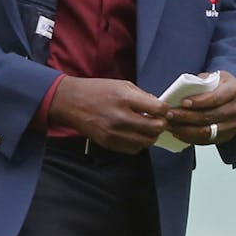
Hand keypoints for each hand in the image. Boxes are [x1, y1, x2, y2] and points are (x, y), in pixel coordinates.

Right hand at [48, 77, 169, 153]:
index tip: (161, 109)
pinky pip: (133, 149)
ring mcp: (114, 133)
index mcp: (125, 99)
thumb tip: (160, 108)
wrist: (71, 102)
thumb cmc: (98, 91)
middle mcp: (120, 118)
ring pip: (146, 142)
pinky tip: (135, 134)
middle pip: (155, 128)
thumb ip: (143, 96)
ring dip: (151, 136)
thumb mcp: (122, 85)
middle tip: (158, 120)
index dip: (164, 109)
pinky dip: (138, 144)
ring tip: (147, 128)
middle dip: (161, 124)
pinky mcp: (108, 143)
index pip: (158, 109)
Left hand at [161, 71, 235, 146]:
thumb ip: (201, 81)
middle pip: (209, 116)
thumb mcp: (216, 77)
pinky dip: (189, 137)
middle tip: (169, 114)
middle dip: (186, 117)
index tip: (182, 102)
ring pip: (206, 132)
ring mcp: (232, 126)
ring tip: (170, 125)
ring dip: (185, 129)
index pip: (216, 98)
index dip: (198, 101)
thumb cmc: (223, 86)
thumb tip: (181, 89)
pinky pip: (205, 141)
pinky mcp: (226, 137)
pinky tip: (177, 132)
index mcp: (234, 91)